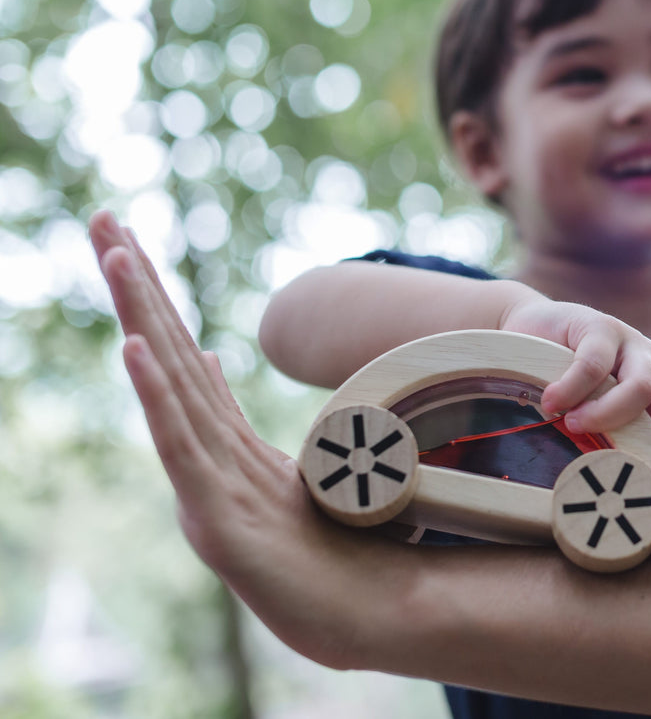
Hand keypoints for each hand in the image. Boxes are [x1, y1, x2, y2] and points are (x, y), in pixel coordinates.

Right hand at [88, 210, 404, 669]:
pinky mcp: (218, 524)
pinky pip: (184, 448)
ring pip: (168, 389)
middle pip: (164, 356)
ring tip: (118, 256)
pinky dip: (158, 397)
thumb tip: (210, 357)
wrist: (366, 615)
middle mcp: (204, 460)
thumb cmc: (329, 550)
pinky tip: (136, 350)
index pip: (180, 353)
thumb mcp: (286, 467)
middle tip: (102, 217)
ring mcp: (206, 491)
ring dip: (143, 318)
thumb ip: (236, 419)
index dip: (154, 297)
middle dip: (135, 286)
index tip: (126, 236)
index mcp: (221, 444)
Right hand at [497, 297, 650, 452]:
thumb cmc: (569, 384)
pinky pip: (594, 364)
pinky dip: (572, 389)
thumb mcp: (599, 414)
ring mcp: (628, 342)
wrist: (528, 333)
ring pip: (642, 383)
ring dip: (608, 412)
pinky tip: (551, 401)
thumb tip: (629, 482)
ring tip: (572, 423)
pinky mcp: (597, 327)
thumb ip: (619, 438)